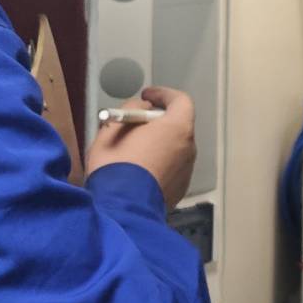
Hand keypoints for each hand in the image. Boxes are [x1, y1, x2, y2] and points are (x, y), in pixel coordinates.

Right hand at [85, 86, 197, 208]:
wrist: (121, 208)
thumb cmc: (115, 164)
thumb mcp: (113, 127)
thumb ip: (132, 110)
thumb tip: (143, 107)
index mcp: (177, 127)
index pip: (180, 100)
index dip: (163, 94)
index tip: (146, 96)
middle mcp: (189, 147)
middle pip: (178, 125)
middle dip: (159, 121)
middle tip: (136, 123)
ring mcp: (187, 169)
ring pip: (174, 148)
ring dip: (159, 144)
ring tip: (134, 149)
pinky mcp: (180, 189)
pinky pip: (171, 168)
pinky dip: (159, 164)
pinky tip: (139, 170)